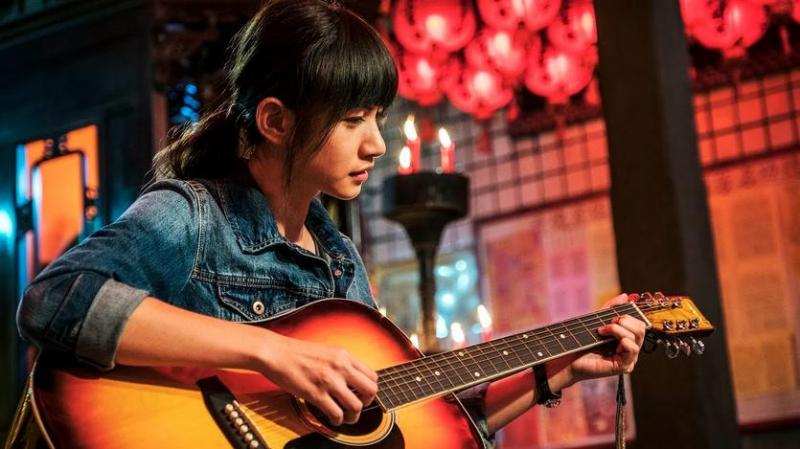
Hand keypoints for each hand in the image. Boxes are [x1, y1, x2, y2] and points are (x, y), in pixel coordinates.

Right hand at [256, 333, 377, 425]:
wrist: (276, 352)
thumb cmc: (297, 352)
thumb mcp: (327, 351)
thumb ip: (341, 362)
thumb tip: (352, 378)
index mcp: (344, 355)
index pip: (372, 376)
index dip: (369, 389)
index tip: (361, 394)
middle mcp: (341, 367)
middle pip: (370, 390)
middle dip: (367, 403)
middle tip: (356, 406)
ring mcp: (329, 381)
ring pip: (356, 406)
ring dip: (352, 416)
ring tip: (345, 417)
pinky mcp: (316, 394)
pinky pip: (336, 413)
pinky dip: (337, 420)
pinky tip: (332, 418)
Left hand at [552, 293, 646, 388]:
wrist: (569, 358)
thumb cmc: (582, 342)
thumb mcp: (598, 320)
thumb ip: (611, 308)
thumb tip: (625, 296)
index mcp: (627, 339)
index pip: (639, 324)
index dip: (628, 316)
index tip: (612, 316)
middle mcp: (630, 349)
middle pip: (641, 328)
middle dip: (625, 320)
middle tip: (607, 323)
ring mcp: (628, 358)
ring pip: (637, 336)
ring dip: (617, 328)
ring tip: (601, 331)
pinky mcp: (624, 366)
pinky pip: (632, 348)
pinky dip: (620, 338)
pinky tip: (605, 339)